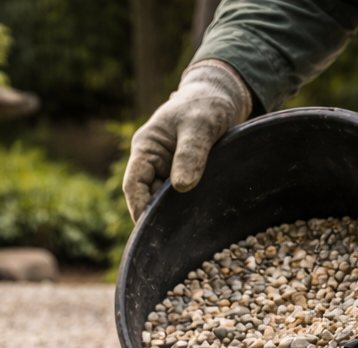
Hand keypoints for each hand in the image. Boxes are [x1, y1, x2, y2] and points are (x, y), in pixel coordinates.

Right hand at [122, 60, 251, 220]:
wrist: (223, 97)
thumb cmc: (207, 105)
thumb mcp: (201, 125)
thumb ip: (192, 153)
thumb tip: (182, 187)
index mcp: (146, 147)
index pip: (134, 185)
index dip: (139, 209)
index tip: (150, 230)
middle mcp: (152, 162)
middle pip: (148, 197)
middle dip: (158, 217)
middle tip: (174, 241)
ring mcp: (168, 170)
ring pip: (165, 200)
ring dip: (175, 214)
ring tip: (189, 234)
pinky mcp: (185, 176)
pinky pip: (181, 198)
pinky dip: (188, 209)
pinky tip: (199, 221)